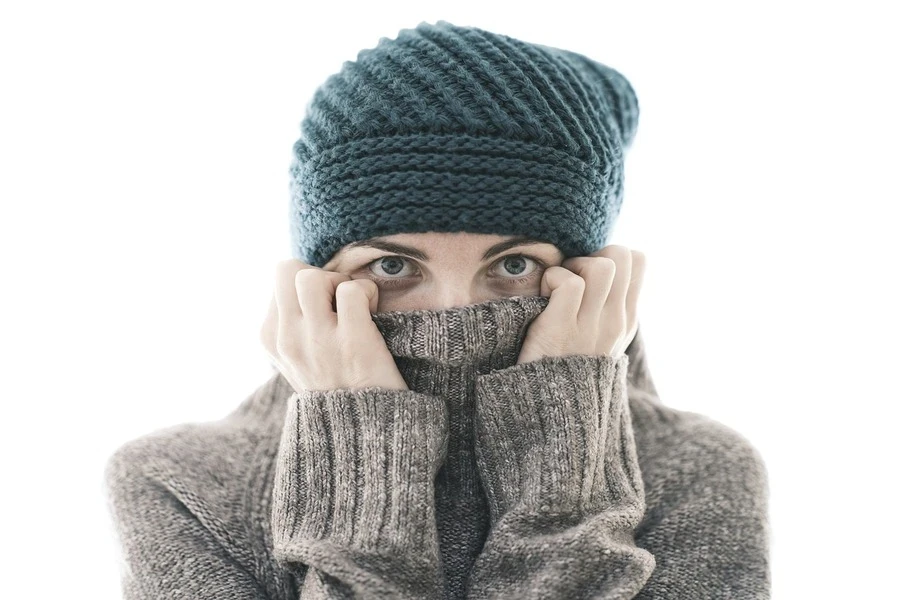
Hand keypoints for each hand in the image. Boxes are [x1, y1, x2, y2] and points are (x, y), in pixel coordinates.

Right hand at [259, 259, 408, 392]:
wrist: (365, 433)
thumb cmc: (337, 389)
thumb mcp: (298, 360)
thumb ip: (293, 324)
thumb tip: (301, 283)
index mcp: (270, 339)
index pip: (280, 280)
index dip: (308, 287)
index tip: (325, 310)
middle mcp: (287, 338)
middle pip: (288, 269)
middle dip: (319, 275)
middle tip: (338, 301)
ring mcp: (317, 340)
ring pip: (312, 276)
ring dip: (341, 282)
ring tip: (355, 307)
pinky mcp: (352, 343)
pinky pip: (352, 291)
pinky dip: (368, 293)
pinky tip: (373, 315)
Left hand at [516, 245, 645, 364]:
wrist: (549, 416)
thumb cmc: (562, 370)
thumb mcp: (595, 341)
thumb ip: (602, 308)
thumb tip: (594, 269)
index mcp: (625, 320)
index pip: (638, 260)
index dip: (609, 255)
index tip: (586, 276)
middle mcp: (615, 322)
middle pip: (623, 254)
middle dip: (591, 255)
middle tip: (570, 279)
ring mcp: (591, 327)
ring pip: (601, 265)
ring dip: (572, 266)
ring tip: (555, 289)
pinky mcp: (561, 331)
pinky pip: (568, 283)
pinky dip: (551, 280)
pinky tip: (542, 300)